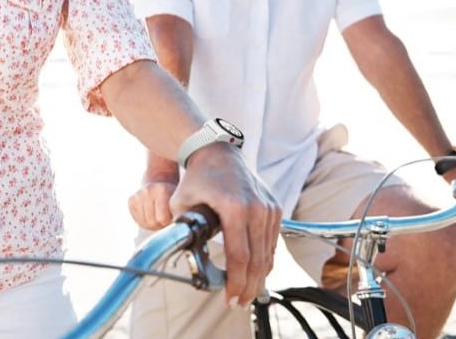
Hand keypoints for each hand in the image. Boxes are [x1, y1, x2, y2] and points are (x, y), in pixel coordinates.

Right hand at [128, 178, 177, 229]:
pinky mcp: (131, 200)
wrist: (159, 183)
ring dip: (152, 223)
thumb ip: (176, 212)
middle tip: (165, 217)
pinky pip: (137, 220)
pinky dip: (143, 221)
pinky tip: (150, 214)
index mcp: (162, 190)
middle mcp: (147, 191)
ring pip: (143, 223)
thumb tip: (173, 225)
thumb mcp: (178, 202)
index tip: (172, 216)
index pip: (162, 218)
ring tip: (158, 215)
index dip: (168, 221)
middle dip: (160, 224)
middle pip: (152, 222)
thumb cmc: (172, 196)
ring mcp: (138, 195)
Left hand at [171, 143, 281, 307]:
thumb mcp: (181, 206)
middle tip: (239, 302)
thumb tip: (187, 259)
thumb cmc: (197, 180)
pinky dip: (265, 259)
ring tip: (247, 292)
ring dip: (258, 276)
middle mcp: (257, 207)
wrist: (217, 153)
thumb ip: (184, 233)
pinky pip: (272, 240)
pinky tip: (256, 272)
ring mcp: (268, 206)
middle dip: (249, 286)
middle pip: (258, 259)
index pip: (240, 255)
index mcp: (235, 207)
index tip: (230, 298)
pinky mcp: (274, 207)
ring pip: (268, 252)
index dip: (236, 282)